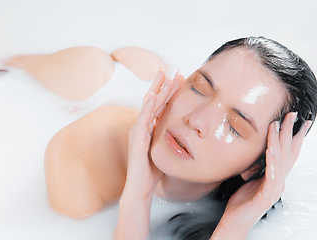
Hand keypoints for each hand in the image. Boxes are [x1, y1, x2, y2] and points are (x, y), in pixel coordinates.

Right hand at [114, 69, 183, 239]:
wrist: (140, 188)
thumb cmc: (150, 171)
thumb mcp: (161, 149)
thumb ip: (166, 138)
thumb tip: (178, 132)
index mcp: (148, 128)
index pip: (159, 106)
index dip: (167, 92)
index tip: (178, 79)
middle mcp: (141, 127)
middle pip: (152, 101)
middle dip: (162, 85)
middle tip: (171, 70)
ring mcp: (138, 132)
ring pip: (148, 106)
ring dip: (157, 90)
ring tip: (164, 75)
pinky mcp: (138, 140)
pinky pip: (143, 121)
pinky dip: (149, 107)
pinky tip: (154, 96)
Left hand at [211, 112, 311, 238]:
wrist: (236, 221)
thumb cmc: (242, 200)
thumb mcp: (250, 179)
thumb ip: (256, 167)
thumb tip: (256, 152)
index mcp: (275, 176)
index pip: (287, 153)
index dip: (293, 136)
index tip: (296, 121)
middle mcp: (279, 181)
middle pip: (287, 153)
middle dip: (290, 132)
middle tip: (292, 115)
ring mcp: (274, 189)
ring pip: (281, 161)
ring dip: (279, 141)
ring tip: (277, 125)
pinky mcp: (267, 196)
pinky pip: (272, 175)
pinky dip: (272, 161)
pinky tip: (270, 149)